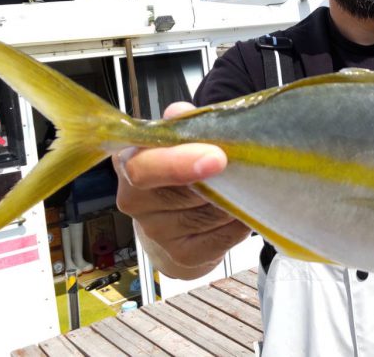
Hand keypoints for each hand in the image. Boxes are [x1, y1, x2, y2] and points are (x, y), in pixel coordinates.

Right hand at [113, 102, 250, 278]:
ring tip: (238, 187)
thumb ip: (181, 122)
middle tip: (244, 165)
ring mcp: (158, 234)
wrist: (169, 223)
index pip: (145, 167)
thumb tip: (181, 114)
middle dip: (223, 178)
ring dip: (235, 198)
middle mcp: (135, 202)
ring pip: (213, 212)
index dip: (179, 163)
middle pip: (190, 191)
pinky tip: (236, 212)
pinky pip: (226, 237)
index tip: (217, 158)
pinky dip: (239, 222)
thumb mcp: (175, 138)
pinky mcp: (183, 259)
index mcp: (128, 164)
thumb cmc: (175, 173)